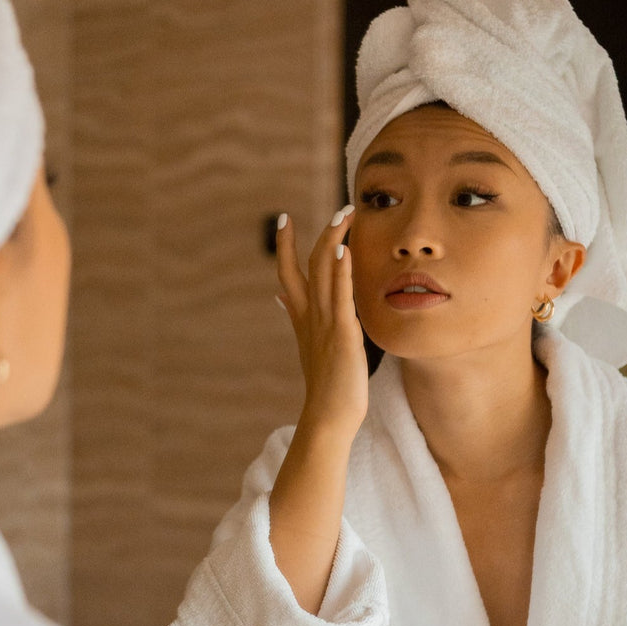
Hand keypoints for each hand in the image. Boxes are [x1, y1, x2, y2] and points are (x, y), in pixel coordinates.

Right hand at [276, 209, 368, 443]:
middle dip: (320, 233)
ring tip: (346, 214)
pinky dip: (341, 270)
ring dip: (334, 239)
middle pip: (307, 265)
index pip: (288, 274)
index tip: (284, 220)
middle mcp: (310, 316)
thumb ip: (297, 318)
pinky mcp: (341, 334)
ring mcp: (324, 323)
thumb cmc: (327, 388)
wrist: (328, 417)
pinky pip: (340, 295)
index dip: (285, 246)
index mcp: (303, 319)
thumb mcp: (311, 347)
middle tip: (340, 208)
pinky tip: (344, 248)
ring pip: (324, 272)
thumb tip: (280, 297)